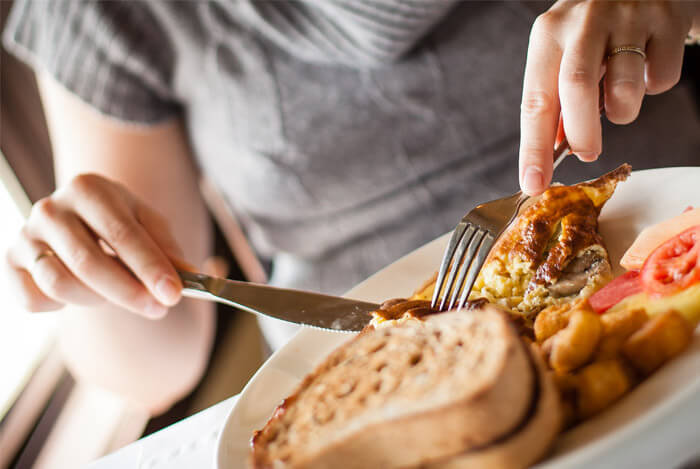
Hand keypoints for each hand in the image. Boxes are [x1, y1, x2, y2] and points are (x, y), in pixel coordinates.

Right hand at [4, 173, 185, 317]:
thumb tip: (189, 277)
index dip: (149, 267)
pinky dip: (60, 306)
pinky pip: (34, 299)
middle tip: (159, 309)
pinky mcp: (9, 263)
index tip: (173, 295)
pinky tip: (80, 291)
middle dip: (128, 292)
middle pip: (89, 263)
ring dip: (97, 299)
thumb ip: (168, 249)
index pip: (122, 234)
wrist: (79, 221)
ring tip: (118, 293)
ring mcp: (25, 235)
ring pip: (60, 284)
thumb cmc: (121, 223)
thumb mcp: (149, 225)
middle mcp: (50, 208)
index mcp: (88, 189)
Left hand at [519, 0, 699, 194]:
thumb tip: (553, 151)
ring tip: (620, 100)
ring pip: (624, 88)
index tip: (533, 183)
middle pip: (576, 89)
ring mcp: (628, 17)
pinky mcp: (667, 19)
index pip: (535, 100)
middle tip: (587, 152)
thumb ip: (557, 98)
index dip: (533, 148)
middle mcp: (583, 22)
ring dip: (622, 111)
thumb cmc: (595, 27)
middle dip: (582, 134)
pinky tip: (647, 65)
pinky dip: (654, 86)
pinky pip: (662, 77)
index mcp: (549, 35)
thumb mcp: (564, 53)